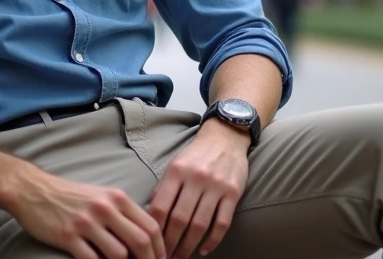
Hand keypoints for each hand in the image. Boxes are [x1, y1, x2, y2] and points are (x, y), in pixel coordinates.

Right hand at [8, 168, 165, 258]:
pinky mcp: (68, 237)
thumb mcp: (102, 195)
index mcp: (117, 198)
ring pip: (119, 254)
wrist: (33, 189)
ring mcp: (86, 223)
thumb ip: (122, 212)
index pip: (150, 225)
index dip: (160, 248)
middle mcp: (105, 209)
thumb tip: (145, 235)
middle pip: (140, 241)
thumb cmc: (70, 195)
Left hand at [147, 120, 249, 257]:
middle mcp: (196, 178)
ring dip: (188, 246)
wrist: (226, 137)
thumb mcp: (175, 164)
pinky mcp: (233, 193)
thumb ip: (163, 188)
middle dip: (169, 243)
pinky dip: (212, 241)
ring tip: (180, 257)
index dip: (154, 230)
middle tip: (163, 257)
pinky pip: (222, 223)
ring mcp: (216, 186)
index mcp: (177, 171)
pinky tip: (203, 250)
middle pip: (179, 220)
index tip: (149, 244)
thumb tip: (149, 215)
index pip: (161, 207)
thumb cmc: (196, 154)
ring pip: (199, 225)